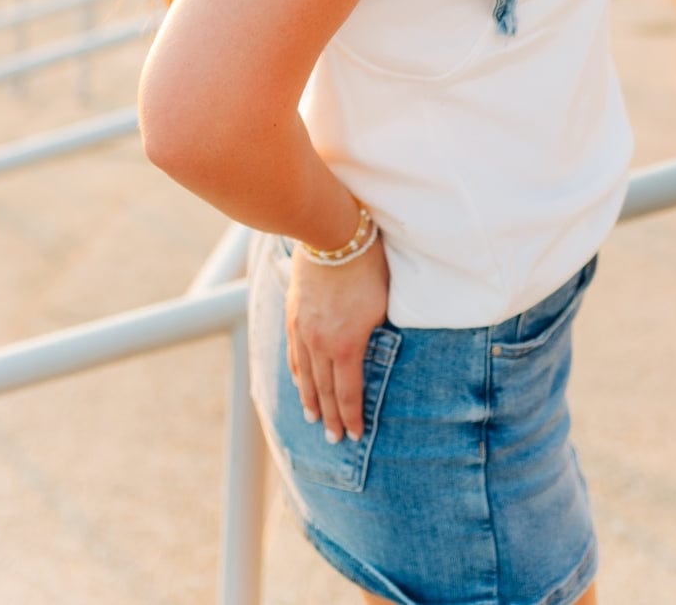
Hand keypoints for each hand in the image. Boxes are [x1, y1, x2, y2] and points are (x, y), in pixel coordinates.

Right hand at [285, 231, 389, 443]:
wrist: (331, 236)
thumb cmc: (367, 267)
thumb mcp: (382, 305)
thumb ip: (375, 334)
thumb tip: (375, 352)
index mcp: (346, 346)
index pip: (348, 393)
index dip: (351, 416)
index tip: (354, 435)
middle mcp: (320, 344)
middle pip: (325, 390)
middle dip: (330, 416)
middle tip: (332, 439)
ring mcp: (303, 331)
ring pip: (305, 375)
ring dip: (310, 399)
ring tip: (313, 418)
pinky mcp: (293, 316)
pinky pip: (294, 354)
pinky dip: (298, 373)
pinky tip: (300, 382)